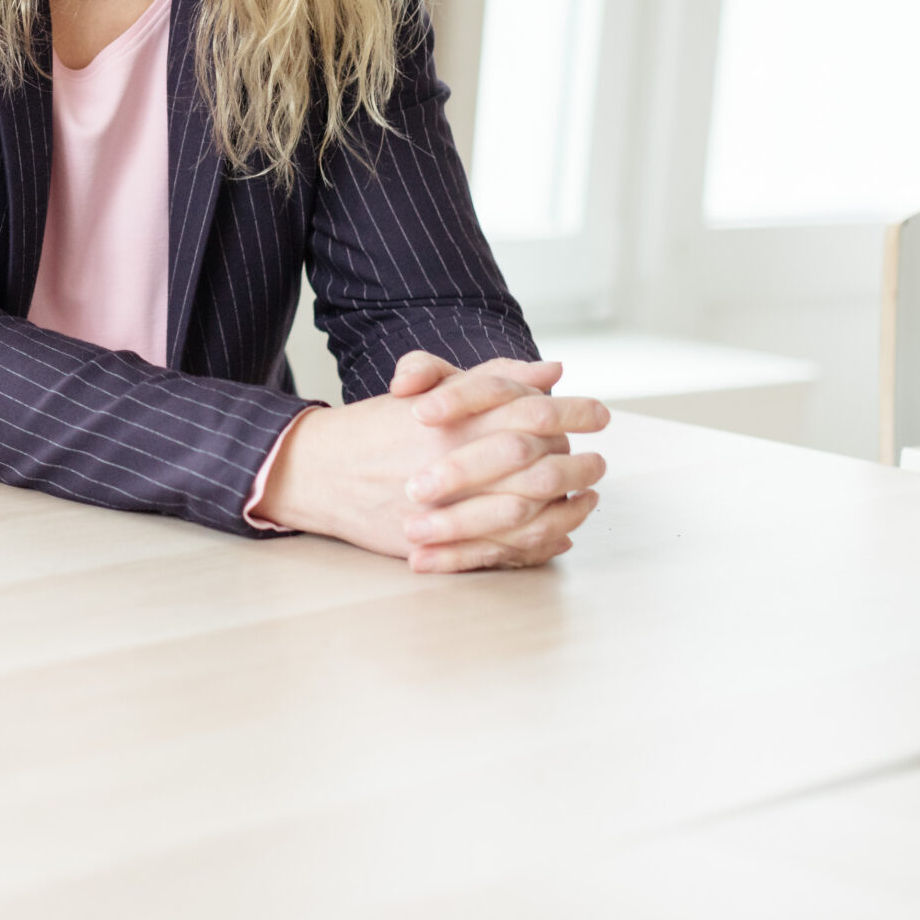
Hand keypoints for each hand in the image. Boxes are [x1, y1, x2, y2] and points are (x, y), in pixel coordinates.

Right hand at [255, 351, 606, 573]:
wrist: (318, 471)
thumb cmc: (378, 428)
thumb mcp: (429, 390)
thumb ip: (491, 378)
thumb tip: (550, 371)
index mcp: (455, 418)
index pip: (532, 410)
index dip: (574, 411)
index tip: (600, 414)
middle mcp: (454, 460)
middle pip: (539, 464)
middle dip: (579, 464)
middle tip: (599, 463)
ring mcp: (446, 505)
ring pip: (529, 511)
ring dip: (568, 506)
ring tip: (588, 498)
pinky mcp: (438, 542)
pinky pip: (504, 549)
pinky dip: (541, 543)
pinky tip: (560, 532)